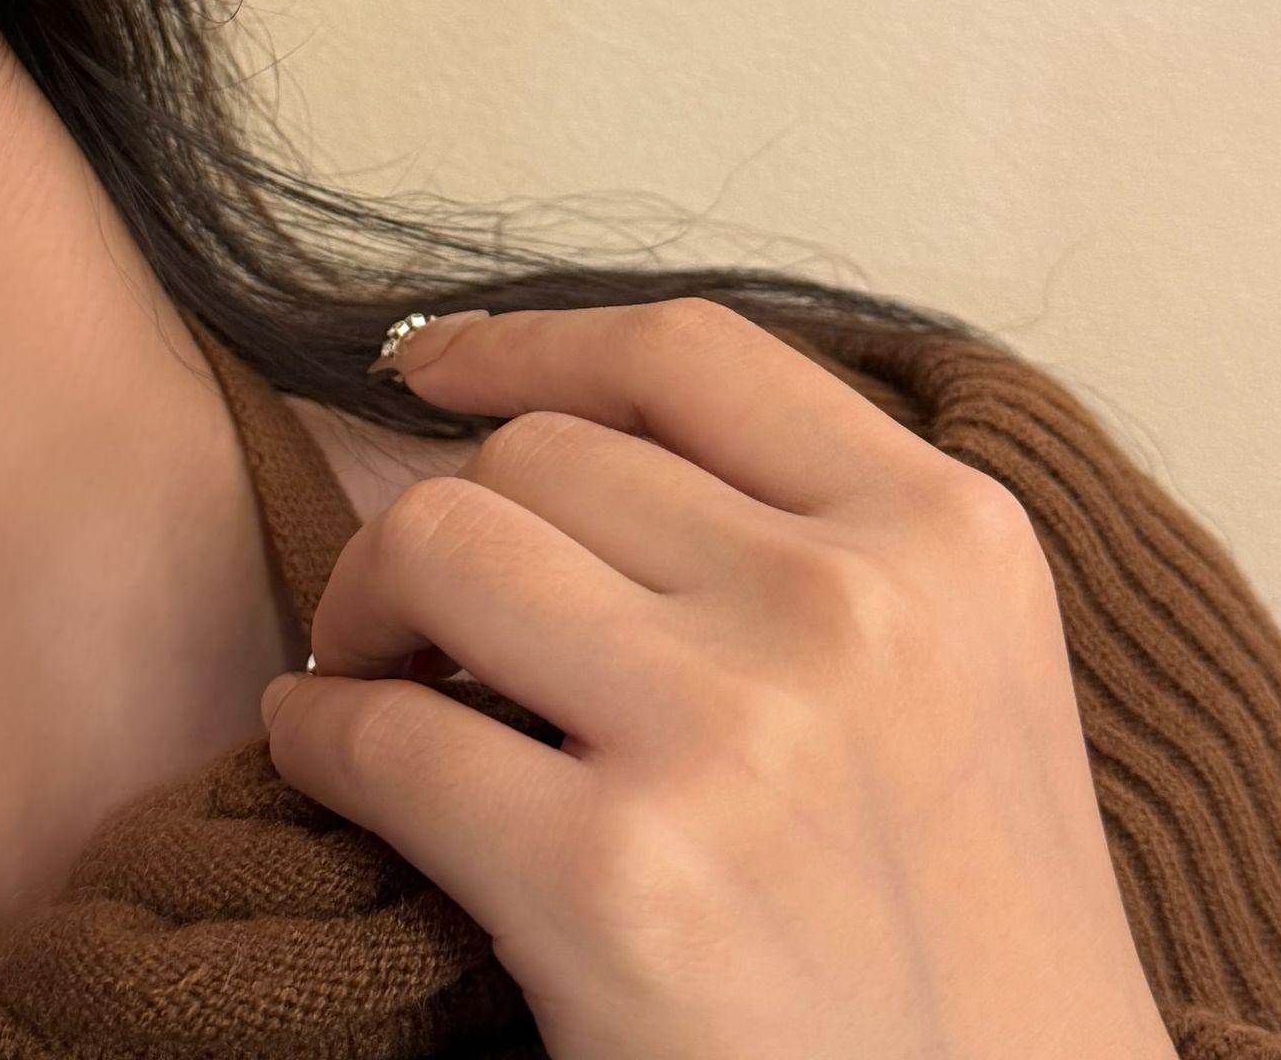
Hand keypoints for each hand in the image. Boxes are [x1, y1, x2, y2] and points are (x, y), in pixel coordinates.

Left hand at [260, 298, 1177, 1059]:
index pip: (685, 353)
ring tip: (372, 673)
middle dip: (442, 520)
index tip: (432, 366)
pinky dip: (320, 734)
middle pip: (538, 455)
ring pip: (439, 541)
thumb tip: (548, 438)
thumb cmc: (960, 938)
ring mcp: (735, 738)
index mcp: (947, 539)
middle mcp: (851, 609)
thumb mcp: (954, 679)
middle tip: (415, 611)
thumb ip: (807, 539)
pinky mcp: (617, 884)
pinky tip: (330, 759)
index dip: (530, 342)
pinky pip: (380, 732)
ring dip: (364, 604)